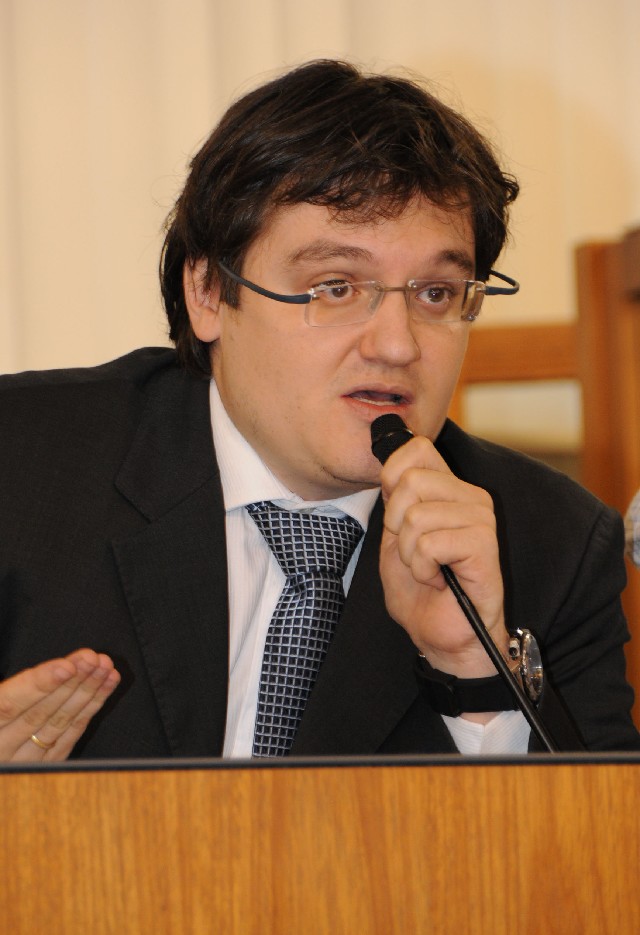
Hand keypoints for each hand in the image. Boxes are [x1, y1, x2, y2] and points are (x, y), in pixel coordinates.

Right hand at [0, 649, 119, 761]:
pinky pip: (68, 739)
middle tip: (95, 659)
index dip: (39, 684)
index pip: (8, 705)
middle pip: (40, 714)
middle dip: (72, 683)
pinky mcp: (41, 768)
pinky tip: (103, 691)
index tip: (66, 665)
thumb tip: (39, 674)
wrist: (0, 777)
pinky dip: (88, 712)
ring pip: (58, 726)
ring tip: (105, 669)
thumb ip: (7, 698)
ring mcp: (20, 762)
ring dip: (86, 694)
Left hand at [379, 435, 507, 677]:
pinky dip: (423, 568)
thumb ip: (394, 498)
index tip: (397, 518)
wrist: (440, 634)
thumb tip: (391, 463)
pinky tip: (440, 580)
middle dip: (396, 525)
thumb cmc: (421, 589)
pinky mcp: (484, 544)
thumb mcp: (395, 535)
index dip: (392, 478)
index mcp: (449, 488)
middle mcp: (470, 496)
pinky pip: (430, 544)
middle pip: (409, 480)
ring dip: (410, 554)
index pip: (417, 448)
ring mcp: (481, 518)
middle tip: (416, 553)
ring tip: (429, 570)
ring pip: (416, 516)